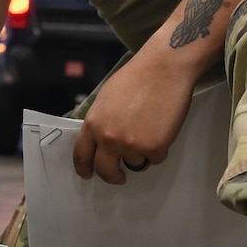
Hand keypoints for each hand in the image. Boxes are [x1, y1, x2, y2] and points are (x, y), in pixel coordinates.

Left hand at [72, 53, 195, 184]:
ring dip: (142, 152)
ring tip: (150, 127)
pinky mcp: (154, 148)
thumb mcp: (106, 99)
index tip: (87, 174)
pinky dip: (160, 147)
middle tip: (119, 176)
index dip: (84, 167)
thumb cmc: (138, 78)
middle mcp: (109, 138)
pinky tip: (162, 127)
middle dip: (112, 176)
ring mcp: (131, 145)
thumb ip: (101, 122)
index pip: (82, 154)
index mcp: (94, 124)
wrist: (164, 69)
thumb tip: (101, 139)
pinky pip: (156, 158)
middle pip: (105, 170)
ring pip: (135, 163)